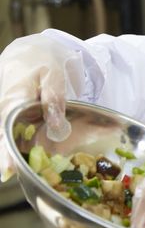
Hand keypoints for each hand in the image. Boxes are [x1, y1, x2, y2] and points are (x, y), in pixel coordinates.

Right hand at [0, 34, 83, 180]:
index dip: (7, 148)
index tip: (9, 167)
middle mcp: (5, 107)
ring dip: (7, 152)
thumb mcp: (53, 76)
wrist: (29, 53)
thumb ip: (53, 99)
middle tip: (7, 175)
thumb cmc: (43, 63)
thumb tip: (56, 126)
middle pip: (2, 135)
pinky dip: (13, 145)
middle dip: (4, 156)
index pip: (8, 126)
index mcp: (15, 97)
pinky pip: (9, 132)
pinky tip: (16, 162)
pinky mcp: (10, 116)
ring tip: (9, 173)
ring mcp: (5, 113)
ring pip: (4, 135)